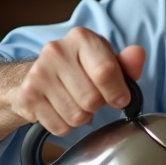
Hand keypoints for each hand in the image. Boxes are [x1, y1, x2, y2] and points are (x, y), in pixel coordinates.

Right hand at [9, 27, 144, 135]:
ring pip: (76, 116)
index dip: (118, 93)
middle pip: (92, 100)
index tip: (120, 98)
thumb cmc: (80, 69)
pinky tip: (59, 109)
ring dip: (81, 117)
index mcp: (82, 38)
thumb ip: (126, 64)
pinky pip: (60, 127)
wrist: (36, 75)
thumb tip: (138, 54)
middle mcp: (57, 51)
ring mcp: (39, 73)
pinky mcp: (28, 95)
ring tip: (75, 102)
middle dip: (97, 106)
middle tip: (90, 97)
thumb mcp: (107, 62)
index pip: (106, 72)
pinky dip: (65, 126)